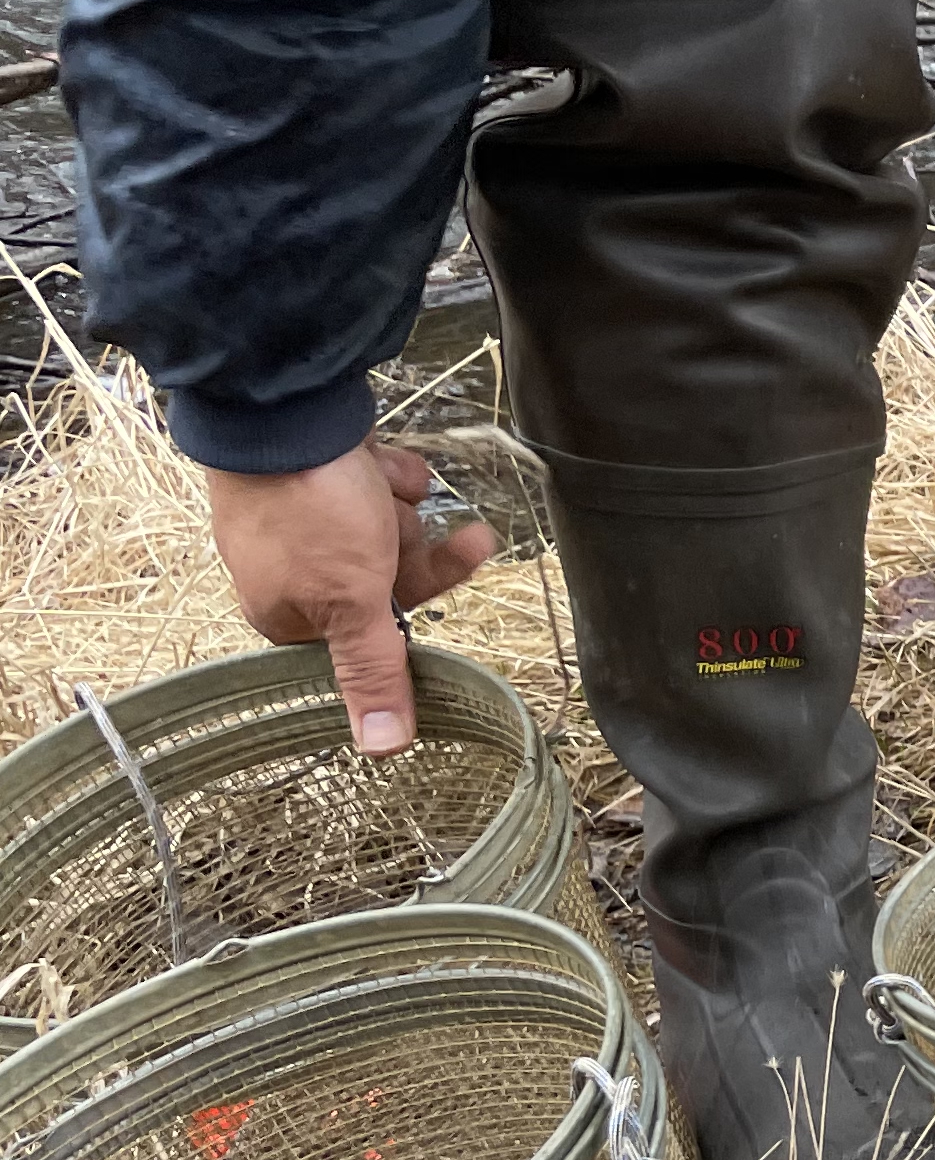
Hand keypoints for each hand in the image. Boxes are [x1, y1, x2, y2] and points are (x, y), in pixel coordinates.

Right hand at [203, 440, 496, 754]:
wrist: (282, 410)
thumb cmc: (309, 510)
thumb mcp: (351, 601)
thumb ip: (371, 670)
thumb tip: (382, 749)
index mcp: (287, 612)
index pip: (370, 634)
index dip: (405, 605)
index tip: (427, 578)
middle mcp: (292, 569)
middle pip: (386, 579)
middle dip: (408, 545)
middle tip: (422, 523)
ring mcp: (304, 517)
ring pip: (387, 528)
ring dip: (398, 504)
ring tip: (381, 482)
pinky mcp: (320, 472)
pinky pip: (379, 484)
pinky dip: (390, 472)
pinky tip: (380, 459)